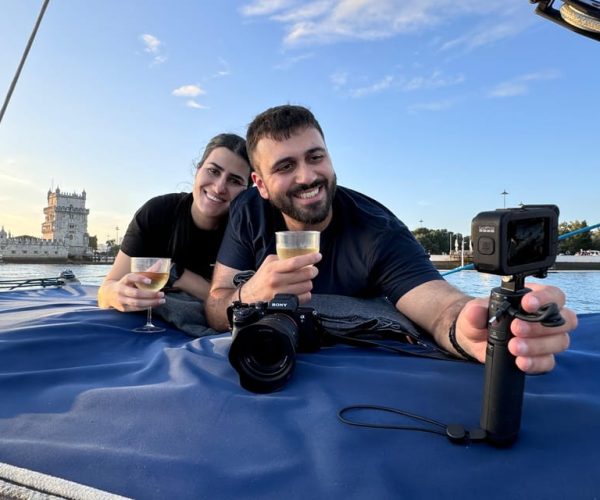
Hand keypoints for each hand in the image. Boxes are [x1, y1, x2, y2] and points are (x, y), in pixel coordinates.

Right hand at [103, 273, 165, 311]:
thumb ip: (147, 272)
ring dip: (150, 302)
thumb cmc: (125, 284)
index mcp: (123, 280)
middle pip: (135, 293)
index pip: (129, 278)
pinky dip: (147, 307)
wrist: (108, 294)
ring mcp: (121, 300)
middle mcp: (120, 290)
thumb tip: (160, 262)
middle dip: (149, 294)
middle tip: (161, 293)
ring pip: (136, 302)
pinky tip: (155, 304)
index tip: (149, 281)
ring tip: (161, 300)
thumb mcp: (133, 277)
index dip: (139, 278)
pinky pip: (136, 308)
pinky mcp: (123, 308)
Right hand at [241, 252, 321, 303]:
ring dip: (308, 282)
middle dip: (313, 271)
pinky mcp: (285, 304)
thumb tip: (300, 255)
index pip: (295, 262)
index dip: (309, 258)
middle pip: (304, 274)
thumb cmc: (261, 279)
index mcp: (273, 268)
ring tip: (304, 281)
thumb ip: (282, 258)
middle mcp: (276, 281)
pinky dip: (306, 293)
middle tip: (313, 270)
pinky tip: (301, 290)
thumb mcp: (268, 264)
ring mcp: (281, 294)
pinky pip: (305, 297)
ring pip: (307, 286)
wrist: (249, 297)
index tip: (318, 256)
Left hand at [456, 283, 576, 373]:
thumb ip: (475, 311)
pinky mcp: (541, 357)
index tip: (527, 304)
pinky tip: (521, 361)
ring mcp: (546, 339)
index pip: (553, 295)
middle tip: (516, 329)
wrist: (474, 340)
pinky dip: (535, 363)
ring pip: (559, 342)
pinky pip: (548, 362)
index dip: (545, 298)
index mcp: (534, 299)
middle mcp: (546, 318)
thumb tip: (476, 311)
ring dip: (537, 346)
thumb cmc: (481, 320)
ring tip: (514, 347)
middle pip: (563, 320)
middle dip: (540, 326)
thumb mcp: (473, 312)